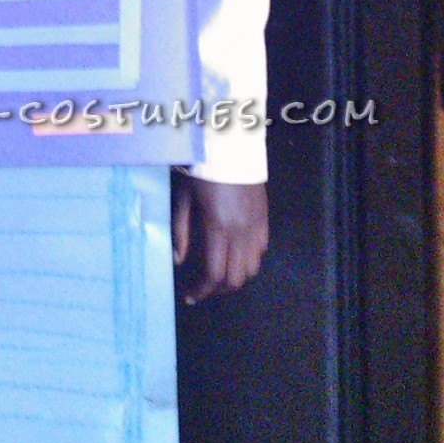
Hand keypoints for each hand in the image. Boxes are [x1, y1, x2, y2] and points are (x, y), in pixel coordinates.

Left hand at [171, 174, 266, 303]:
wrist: (230, 147)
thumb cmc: (201, 170)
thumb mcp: (184, 198)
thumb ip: (181, 231)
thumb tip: (179, 260)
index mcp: (219, 228)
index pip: (214, 274)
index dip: (201, 290)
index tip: (189, 294)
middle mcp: (241, 233)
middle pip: (235, 278)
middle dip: (217, 289)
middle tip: (201, 288)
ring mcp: (256, 227)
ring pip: (252, 269)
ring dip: (235, 277)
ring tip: (217, 274)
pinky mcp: (264, 219)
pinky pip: (261, 251)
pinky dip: (248, 260)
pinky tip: (234, 255)